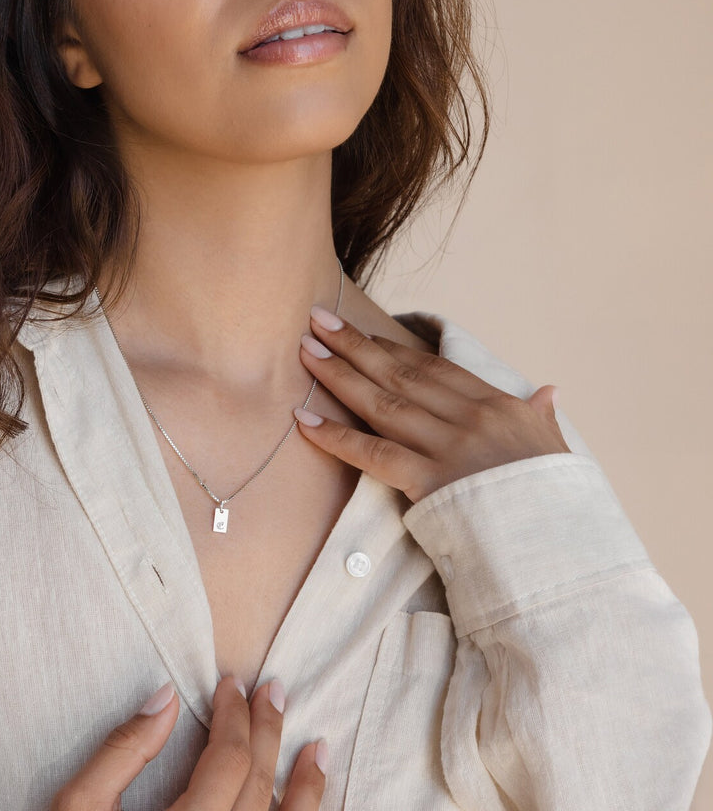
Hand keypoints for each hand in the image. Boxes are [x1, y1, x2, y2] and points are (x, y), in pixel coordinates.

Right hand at [50, 675, 326, 810]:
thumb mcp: (75, 807)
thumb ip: (121, 751)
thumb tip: (166, 698)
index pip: (227, 762)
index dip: (234, 716)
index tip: (231, 683)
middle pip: (258, 787)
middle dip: (269, 732)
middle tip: (274, 690)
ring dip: (305, 788)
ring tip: (318, 748)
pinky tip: (303, 806)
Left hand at [294, 306, 569, 502]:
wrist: (567, 552)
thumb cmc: (560, 505)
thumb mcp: (557, 452)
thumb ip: (542, 418)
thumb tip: (549, 392)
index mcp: (500, 407)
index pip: (435, 369)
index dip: (394, 349)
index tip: (364, 335)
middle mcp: (472, 419)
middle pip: (401, 374)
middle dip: (355, 345)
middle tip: (318, 320)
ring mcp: (450, 450)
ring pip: (382, 402)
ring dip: (338, 374)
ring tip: (305, 351)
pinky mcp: (431, 484)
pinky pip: (374, 454)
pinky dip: (336, 437)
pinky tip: (305, 420)